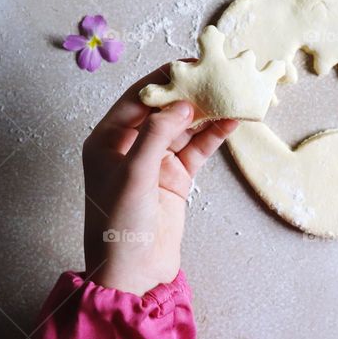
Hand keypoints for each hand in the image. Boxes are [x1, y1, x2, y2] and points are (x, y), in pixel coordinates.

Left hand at [81, 68, 237, 294]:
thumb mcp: (134, 174)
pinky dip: (213, 135)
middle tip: (215, 74)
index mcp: (106, 140)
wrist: (133, 274)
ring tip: (229, 93)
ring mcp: (155, 161)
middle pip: (163, 109)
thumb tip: (181, 103)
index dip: (161, 80)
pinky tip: (231, 121)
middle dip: (188, 93)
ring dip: (205, 112)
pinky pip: (197, 148)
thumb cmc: (119, 225)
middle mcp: (129, 146)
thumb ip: (156, 134)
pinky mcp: (176, 177)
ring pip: (183, 127)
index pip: (136, 99)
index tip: (187, 64)